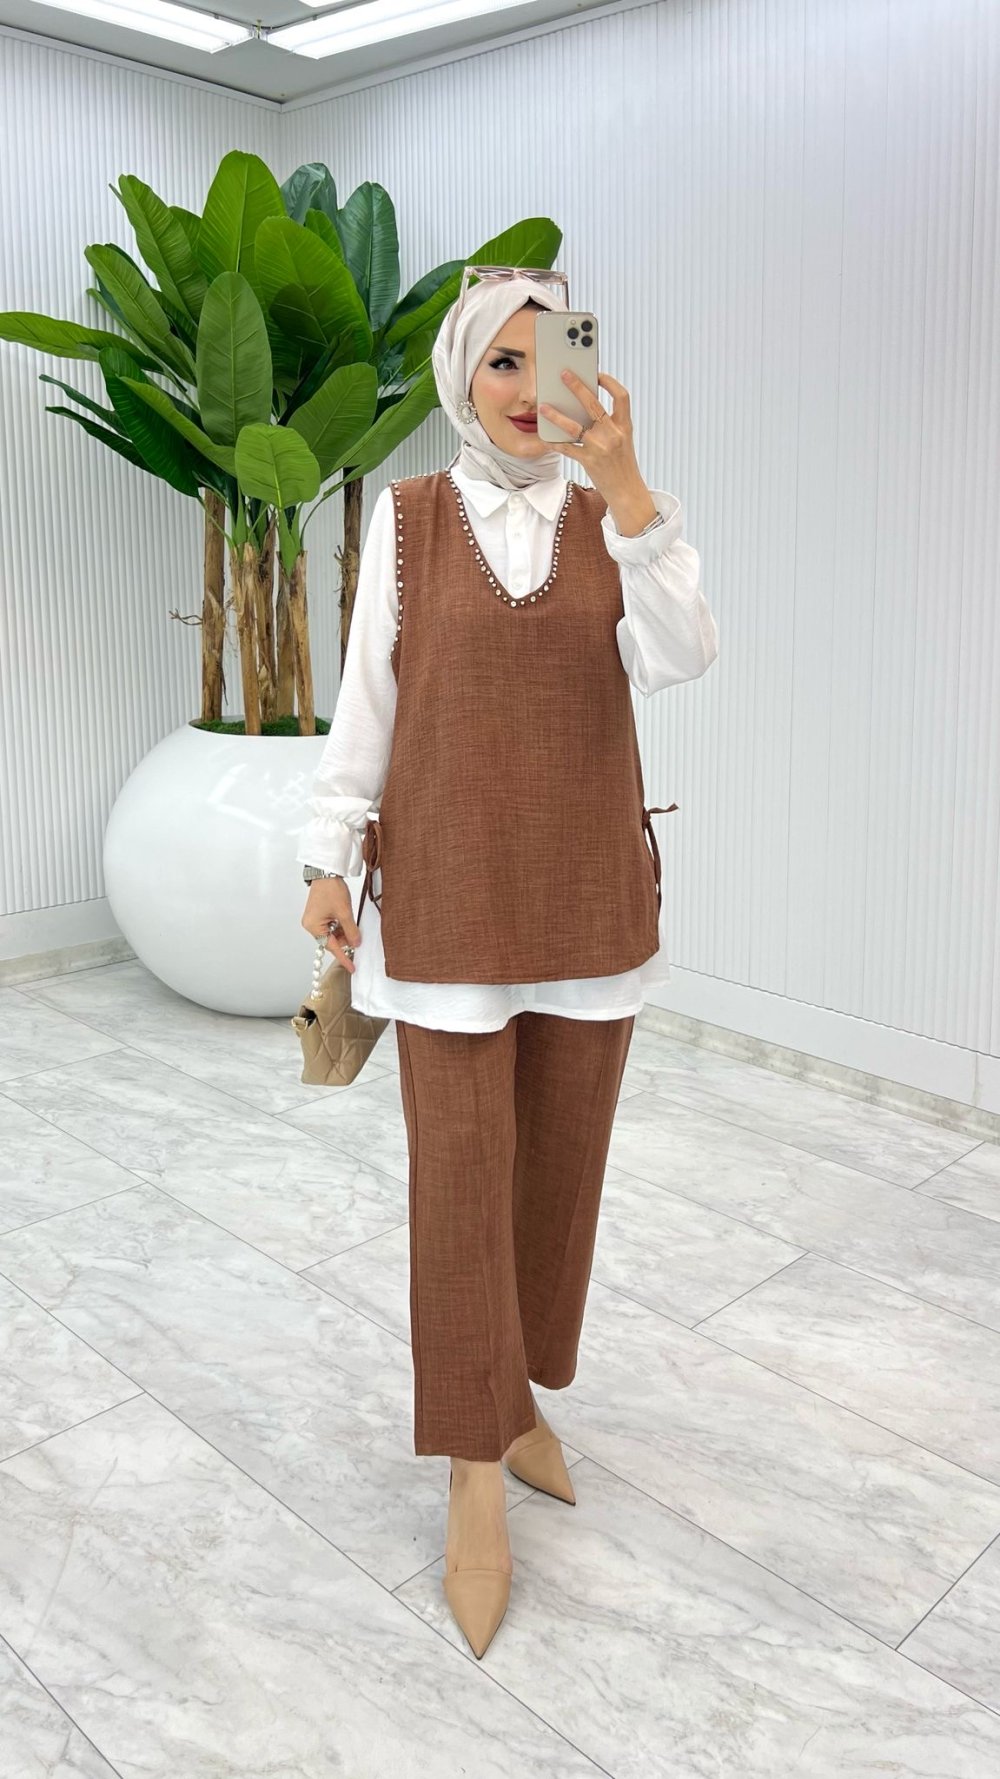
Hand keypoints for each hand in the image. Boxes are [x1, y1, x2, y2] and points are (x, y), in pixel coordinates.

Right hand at [301, 879, 359, 973]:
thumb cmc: (331, 889)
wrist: (326, 872)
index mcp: (314, 927)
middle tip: (357, 933)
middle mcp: (311, 925)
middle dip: (345, 939)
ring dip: (343, 931)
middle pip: (332, 941)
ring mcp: (314, 920)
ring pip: (333, 934)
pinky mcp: (318, 915)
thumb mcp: (344, 912)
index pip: (332, 947)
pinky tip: (345, 918)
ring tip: (349, 919)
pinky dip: (340, 925)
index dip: (344, 957)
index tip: (352, 968)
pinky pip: (331, 926)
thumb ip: (351, 931)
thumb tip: (356, 944)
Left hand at [537, 369, 645, 505]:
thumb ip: (609, 424)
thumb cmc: (622, 465)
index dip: (610, 382)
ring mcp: (601, 448)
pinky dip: (554, 442)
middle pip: (593, 404)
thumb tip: (584, 408)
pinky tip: (545, 438)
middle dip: (577, 386)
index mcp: (625, 426)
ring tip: (543, 407)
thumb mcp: (623, 441)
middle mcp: (614, 434)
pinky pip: (567, 448)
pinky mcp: (589, 461)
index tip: (597, 374)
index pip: (621, 396)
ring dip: (556, 415)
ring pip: (574, 426)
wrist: (627, 492)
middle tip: (563, 374)